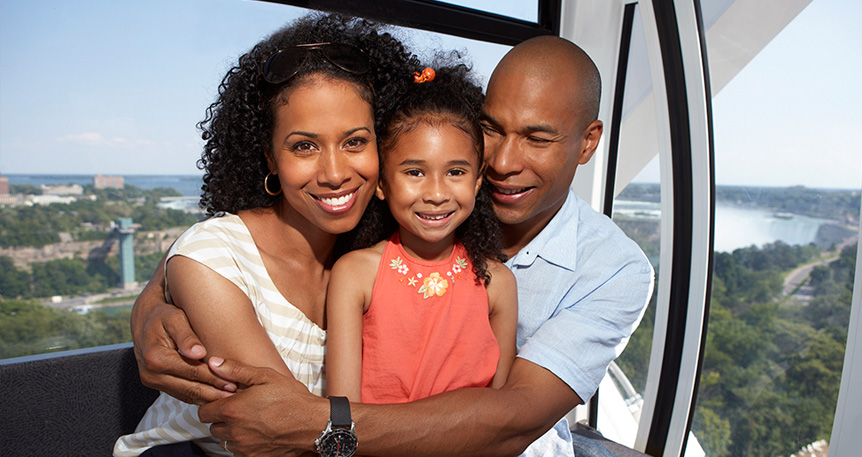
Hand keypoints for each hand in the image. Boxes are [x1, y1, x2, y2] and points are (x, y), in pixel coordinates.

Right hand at [131, 267, 235, 403]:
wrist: (144, 319)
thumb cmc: (164, 314)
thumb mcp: (175, 319)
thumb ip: (187, 336)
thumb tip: (198, 353)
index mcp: (156, 358)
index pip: (192, 372)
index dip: (215, 378)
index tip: (234, 382)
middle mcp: (150, 374)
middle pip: (190, 388)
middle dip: (214, 393)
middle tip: (237, 396)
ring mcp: (151, 381)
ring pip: (186, 396)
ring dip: (208, 399)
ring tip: (231, 399)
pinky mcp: (155, 384)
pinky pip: (180, 394)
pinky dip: (198, 397)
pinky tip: (216, 397)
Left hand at [200, 357, 327, 456]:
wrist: (313, 424)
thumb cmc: (292, 399)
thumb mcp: (265, 376)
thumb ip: (235, 370)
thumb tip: (214, 363)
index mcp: (232, 410)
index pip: (203, 412)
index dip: (212, 405)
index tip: (225, 401)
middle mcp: (234, 432)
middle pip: (213, 427)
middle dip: (222, 418)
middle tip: (240, 409)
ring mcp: (244, 447)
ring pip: (225, 440)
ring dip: (232, 432)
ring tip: (251, 420)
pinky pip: (238, 451)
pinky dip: (244, 443)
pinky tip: (258, 432)